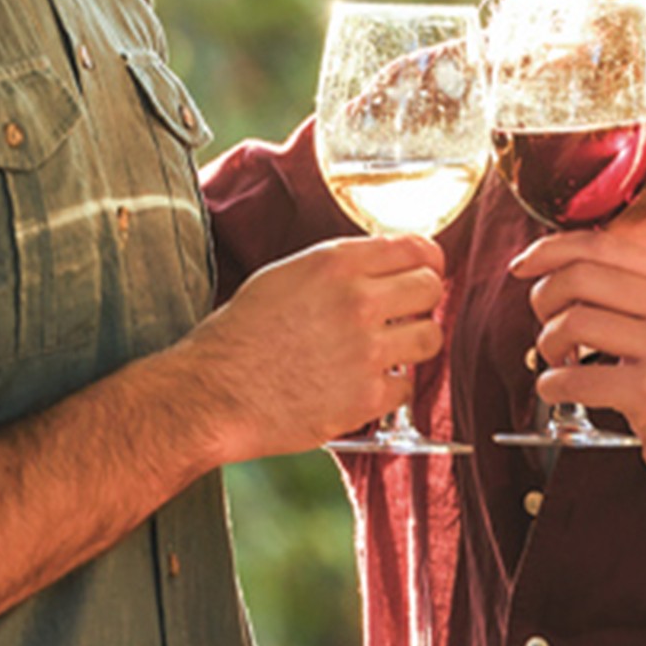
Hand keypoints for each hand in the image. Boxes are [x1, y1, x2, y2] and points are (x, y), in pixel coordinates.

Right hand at [186, 234, 446, 459]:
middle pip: (431, 288)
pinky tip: (363, 383)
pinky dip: (391, 387)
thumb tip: (381, 266)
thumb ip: (338, 267)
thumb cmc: (241, 334)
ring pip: (430, 337)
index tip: (426, 269)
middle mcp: (358, 301)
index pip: (415, 247)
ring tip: (388, 350)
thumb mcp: (285, 275)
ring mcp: (366, 351)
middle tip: (407, 312)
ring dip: (413, 343)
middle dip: (423, 299)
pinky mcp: (366, 397)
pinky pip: (407, 386)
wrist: (214, 393)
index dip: (426, 260)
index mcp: (336, 263)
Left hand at [510, 232, 645, 500]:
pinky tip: (559, 391)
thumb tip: (554, 270)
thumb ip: (628, 293)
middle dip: (543, 299)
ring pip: (572, 322)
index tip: (523, 265)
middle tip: (546, 327)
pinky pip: (575, 377)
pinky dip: (552, 385)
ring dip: (547, 345)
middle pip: (579, 276)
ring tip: (559, 362)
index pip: (602, 244)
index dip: (550, 249)